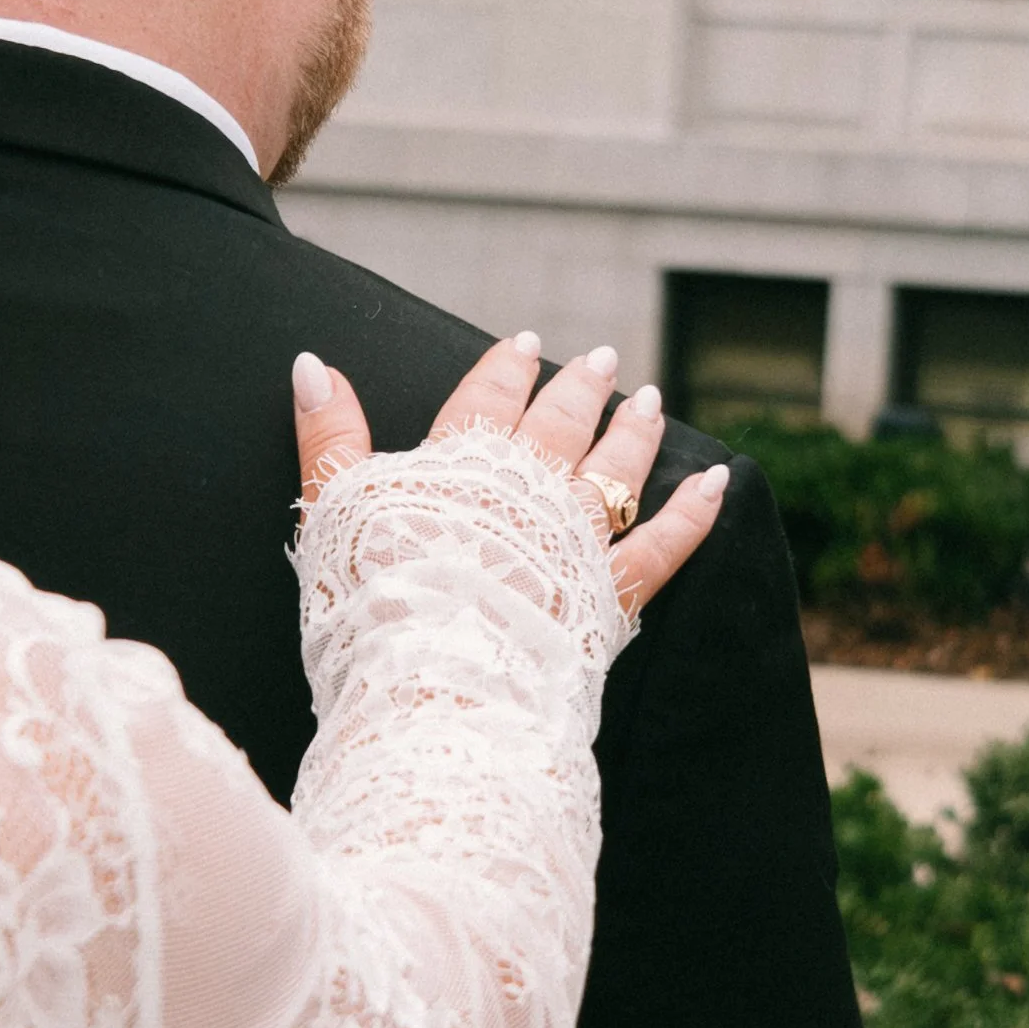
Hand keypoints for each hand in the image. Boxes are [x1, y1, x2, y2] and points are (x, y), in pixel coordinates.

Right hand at [291, 335, 728, 614]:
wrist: (432, 681)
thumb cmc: (370, 598)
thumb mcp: (335, 507)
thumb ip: (329, 436)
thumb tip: (312, 363)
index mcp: (460, 468)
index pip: (485, 403)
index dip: (503, 371)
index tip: (523, 345)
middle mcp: (528, 492)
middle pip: (560, 427)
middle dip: (581, 389)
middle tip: (602, 361)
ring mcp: (576, 542)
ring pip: (615, 471)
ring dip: (635, 432)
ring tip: (650, 399)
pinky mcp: (610, 595)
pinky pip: (664, 546)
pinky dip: (694, 513)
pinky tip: (716, 482)